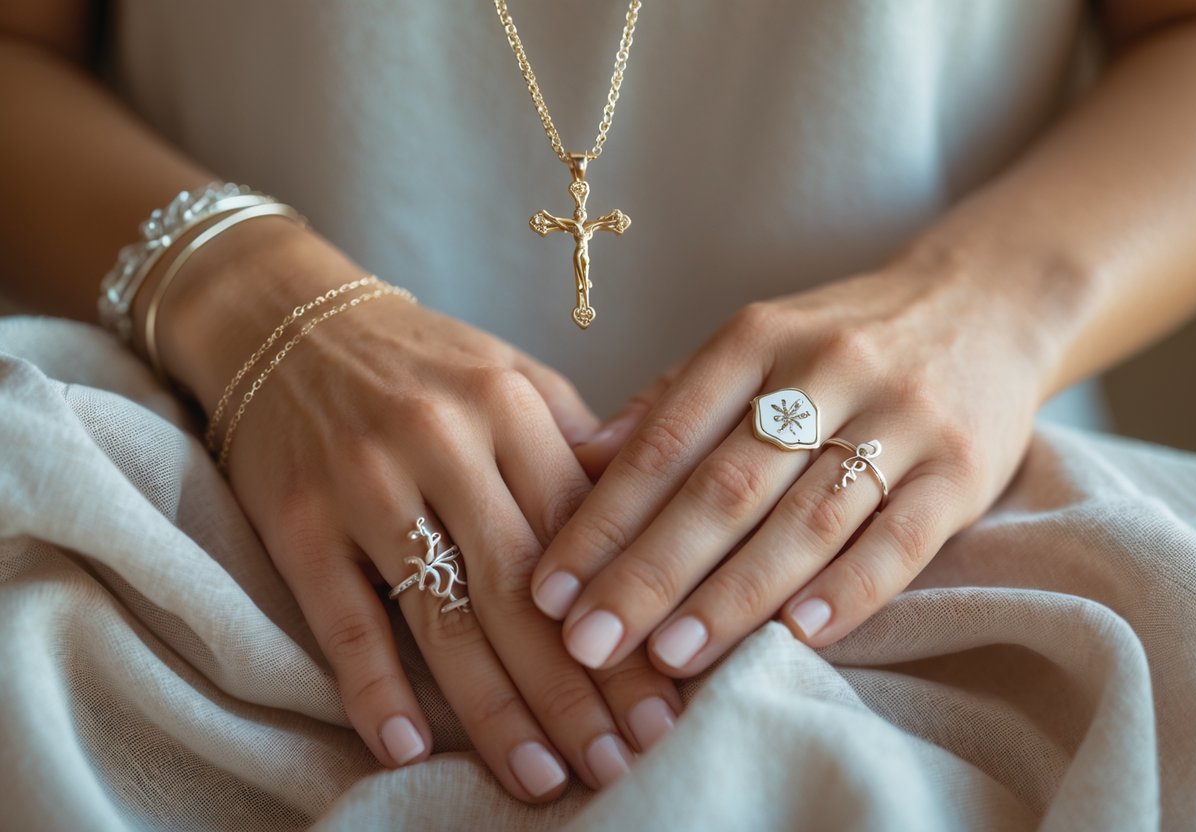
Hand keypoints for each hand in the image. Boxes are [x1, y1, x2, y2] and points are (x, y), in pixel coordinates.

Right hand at [154, 222, 680, 800]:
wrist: (284, 317)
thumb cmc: (420, 361)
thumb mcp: (510, 376)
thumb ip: (577, 448)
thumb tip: (654, 532)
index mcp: (510, 407)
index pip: (585, 538)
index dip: (629, 626)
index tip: (670, 703)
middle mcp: (442, 443)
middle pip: (523, 592)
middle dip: (579, 690)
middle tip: (623, 765)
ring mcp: (364, 484)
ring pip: (444, 619)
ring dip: (498, 712)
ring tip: (546, 780)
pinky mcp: (296, 522)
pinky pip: (343, 619)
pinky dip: (374, 690)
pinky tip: (409, 751)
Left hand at [532, 262, 1048, 675]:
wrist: (987, 299)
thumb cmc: (842, 339)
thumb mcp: (754, 343)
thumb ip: (671, 403)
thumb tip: (578, 465)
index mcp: (755, 337)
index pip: (665, 441)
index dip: (603, 520)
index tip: (549, 589)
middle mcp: (825, 369)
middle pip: (724, 487)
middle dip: (649, 573)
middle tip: (588, 643)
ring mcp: (901, 417)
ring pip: (805, 518)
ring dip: (733, 595)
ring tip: (670, 658)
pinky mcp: (965, 466)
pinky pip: (900, 538)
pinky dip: (848, 591)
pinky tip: (797, 639)